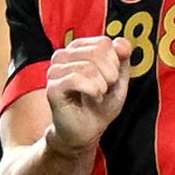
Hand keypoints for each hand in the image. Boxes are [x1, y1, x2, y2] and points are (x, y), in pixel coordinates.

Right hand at [43, 31, 129, 152]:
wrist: (85, 132)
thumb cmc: (99, 106)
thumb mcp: (118, 81)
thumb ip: (122, 60)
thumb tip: (122, 43)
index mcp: (78, 50)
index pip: (103, 42)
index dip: (115, 61)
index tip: (112, 78)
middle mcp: (63, 56)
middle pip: (97, 51)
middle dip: (110, 73)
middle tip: (106, 88)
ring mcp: (54, 71)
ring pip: (87, 66)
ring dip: (101, 85)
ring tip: (99, 95)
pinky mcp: (52, 88)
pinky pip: (75, 79)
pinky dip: (92, 90)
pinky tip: (94, 97)